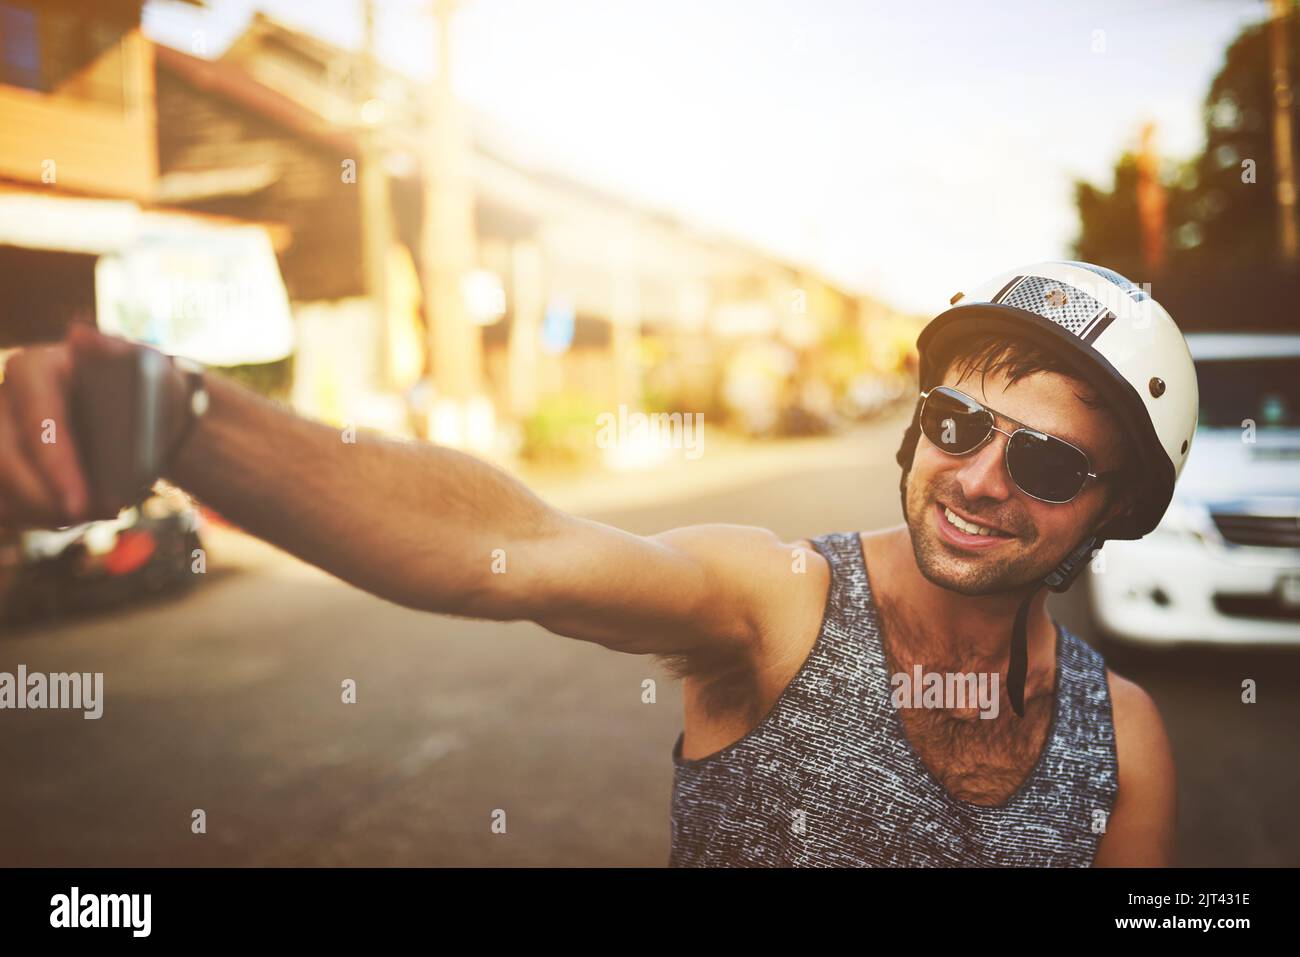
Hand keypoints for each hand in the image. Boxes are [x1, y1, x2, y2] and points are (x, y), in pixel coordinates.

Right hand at [0, 324, 177, 529]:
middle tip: (92, 517)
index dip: (55, 467)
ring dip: (36, 512)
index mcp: (33, 369)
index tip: (80, 505)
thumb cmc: (145, 388)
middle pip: (4, 459)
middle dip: (44, 500)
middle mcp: (3, 399)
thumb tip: (80, 335)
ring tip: (89, 516)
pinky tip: (62, 518)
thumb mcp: (144, 367)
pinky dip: (26, 517)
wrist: (141, 412)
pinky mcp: (2, 461)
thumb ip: (115, 353)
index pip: (37, 423)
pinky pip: (0, 501)